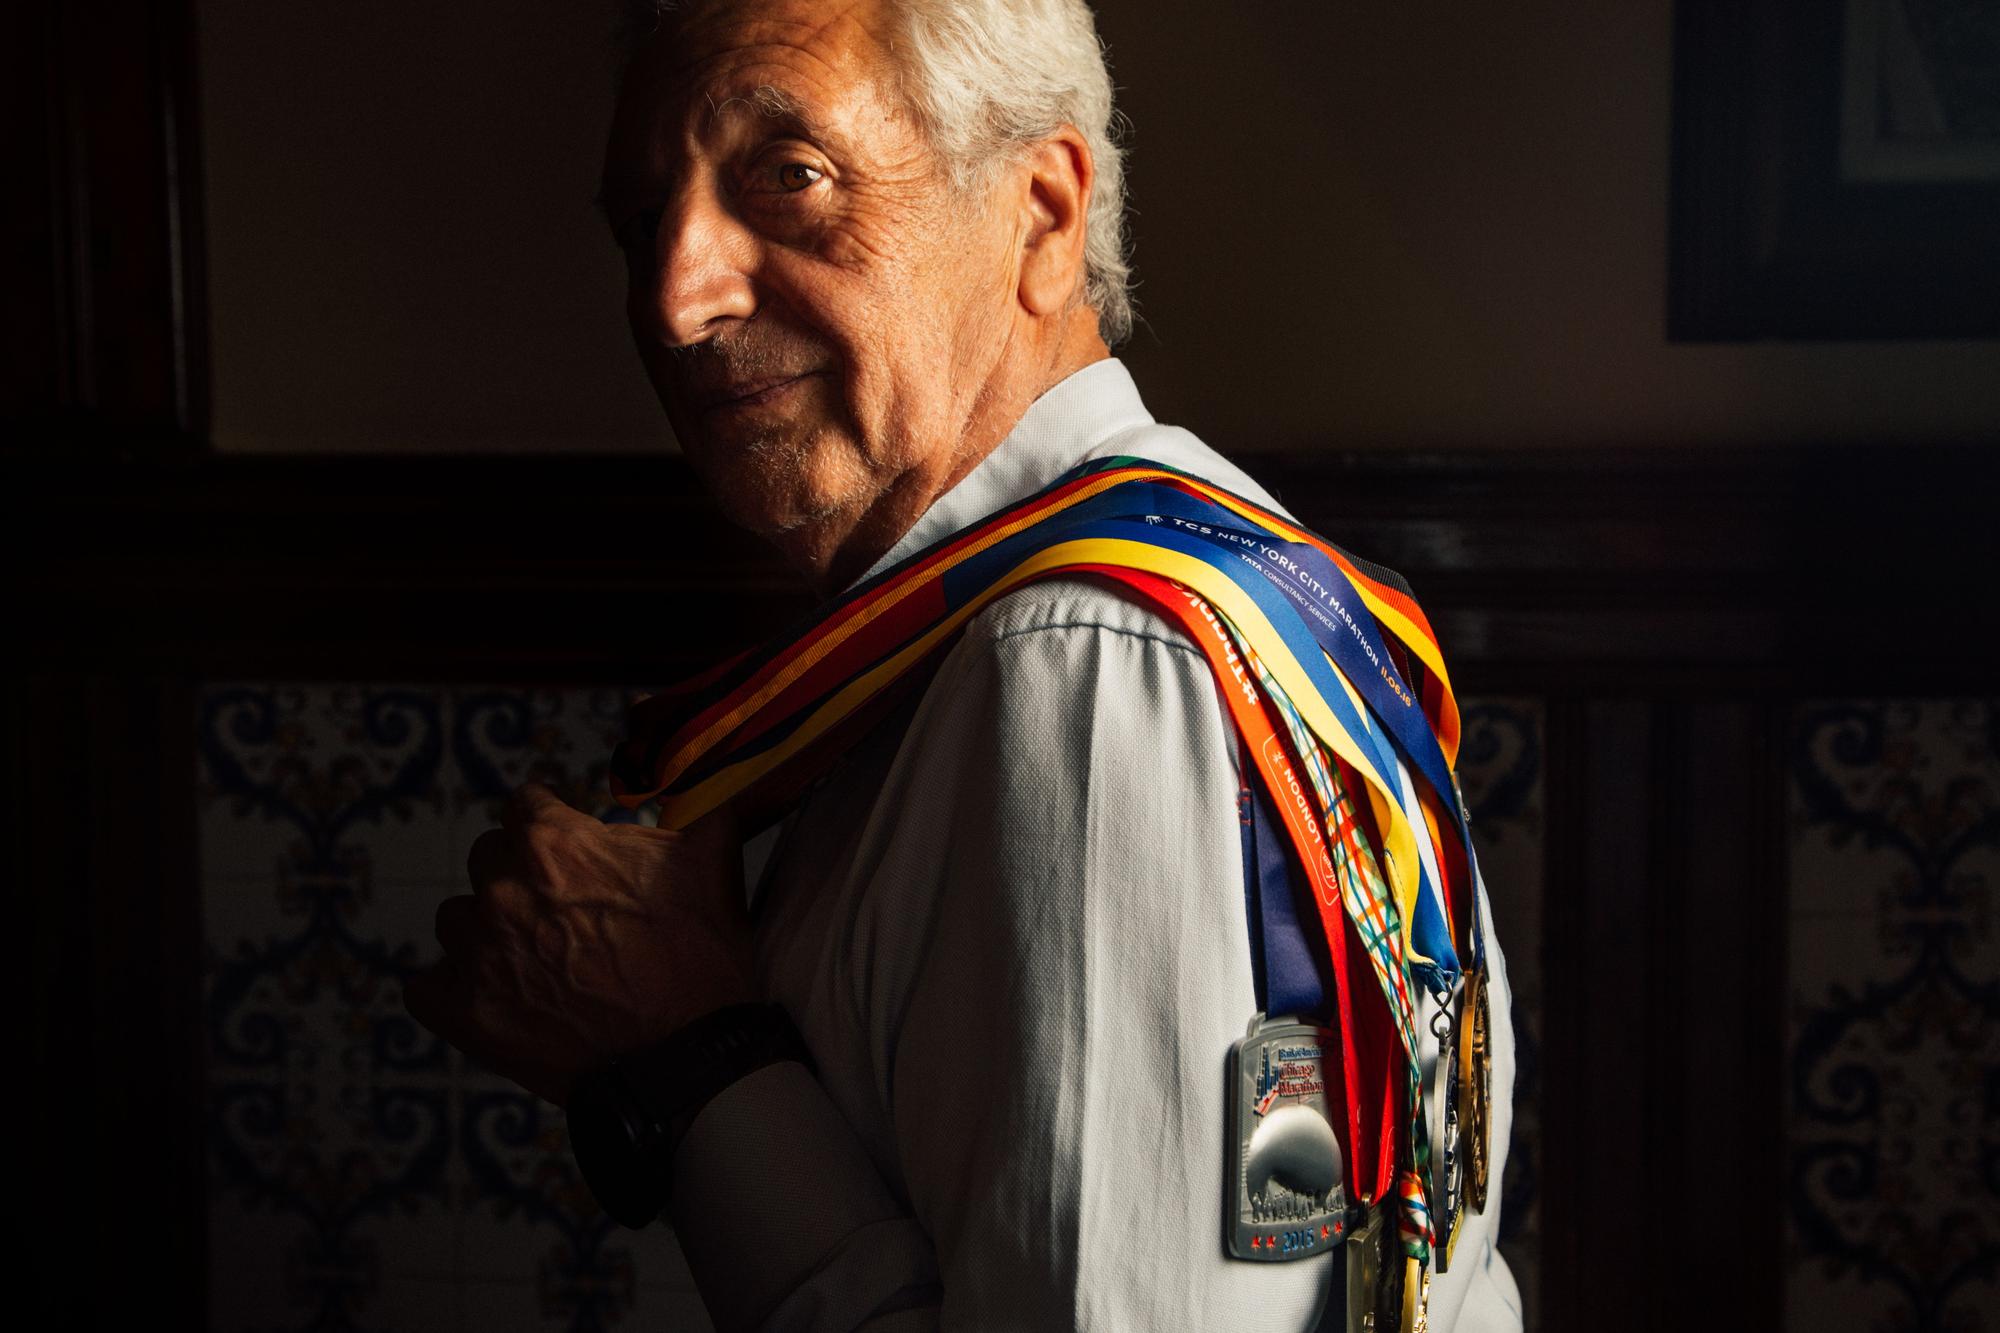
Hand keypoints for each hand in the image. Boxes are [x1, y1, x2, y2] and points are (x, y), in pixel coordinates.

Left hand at [403, 782, 754, 1105]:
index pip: (525, 804)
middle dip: (520, 875)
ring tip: (535, 960)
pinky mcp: (461, 1012)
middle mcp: (502, 888)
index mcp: (553, 842)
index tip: (570, 853)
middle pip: (487, 857)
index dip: (553, 827)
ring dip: (487, 931)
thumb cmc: (699, 960)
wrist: (683, 1061)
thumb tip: (702, 793)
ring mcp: (475, 952)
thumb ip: (700, 811)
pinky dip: (455, 990)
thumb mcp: (712, 865)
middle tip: (562, 913)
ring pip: (457, 920)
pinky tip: (498, 997)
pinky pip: (426, 986)